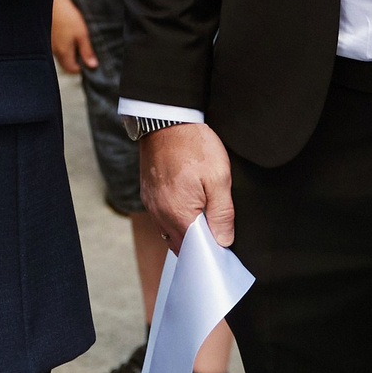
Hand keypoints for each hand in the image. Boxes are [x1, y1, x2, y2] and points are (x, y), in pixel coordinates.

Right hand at [50, 0, 96, 74]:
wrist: (53, 4)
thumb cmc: (66, 17)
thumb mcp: (82, 35)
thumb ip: (87, 51)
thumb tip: (92, 65)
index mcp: (64, 53)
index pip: (72, 69)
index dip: (81, 67)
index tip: (87, 60)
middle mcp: (55, 51)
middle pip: (65, 64)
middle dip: (74, 61)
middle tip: (82, 50)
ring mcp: (50, 44)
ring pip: (60, 54)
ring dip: (68, 52)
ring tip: (75, 39)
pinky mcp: (47, 37)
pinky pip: (55, 46)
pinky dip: (62, 44)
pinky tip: (66, 34)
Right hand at [140, 121, 234, 249]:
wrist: (166, 121)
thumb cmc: (194, 146)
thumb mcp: (219, 177)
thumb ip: (222, 214)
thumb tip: (224, 241)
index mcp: (180, 214)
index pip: (196, 250)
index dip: (212, 251)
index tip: (224, 245)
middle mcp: (161, 214)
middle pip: (181, 245)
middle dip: (198, 246)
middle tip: (217, 234)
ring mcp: (152, 204)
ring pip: (169, 233)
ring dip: (185, 234)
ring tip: (203, 222)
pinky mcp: (147, 195)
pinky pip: (161, 219)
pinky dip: (174, 222)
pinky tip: (187, 210)